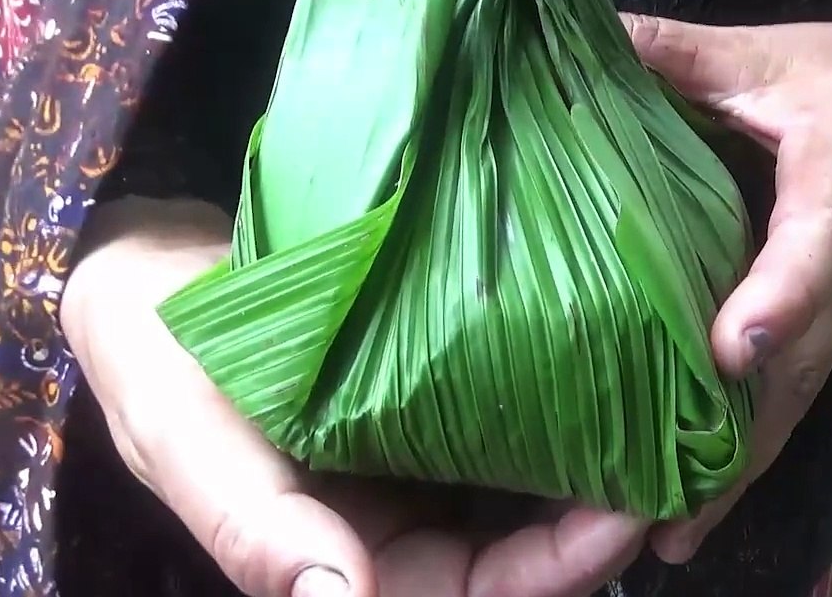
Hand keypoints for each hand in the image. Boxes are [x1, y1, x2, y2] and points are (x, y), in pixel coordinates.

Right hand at [62, 196, 646, 596]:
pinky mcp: (434, 383)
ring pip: (533, 474)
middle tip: (680, 447)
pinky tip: (612, 352)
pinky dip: (568, 391)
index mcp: (349, 552)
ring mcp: (424, 446)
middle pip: (527, 542)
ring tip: (669, 401)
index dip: (560, 569)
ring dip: (602, 450)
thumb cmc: (155, 356)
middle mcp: (401, 512)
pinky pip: (515, 403)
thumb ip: (253, 524)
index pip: (479, 590)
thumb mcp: (184, 439)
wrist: (150, 267)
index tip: (628, 513)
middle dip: (608, 511)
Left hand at [620, 13, 831, 561]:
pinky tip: (694, 497)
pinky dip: (746, 443)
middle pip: (806, 356)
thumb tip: (592, 34)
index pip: (820, 243)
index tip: (735, 350)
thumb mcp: (765, 52)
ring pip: (798, 392)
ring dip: (741, 466)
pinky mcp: (828, 319)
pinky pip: (791, 389)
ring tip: (672, 536)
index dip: (783, 295)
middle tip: (674, 511)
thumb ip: (682, 51)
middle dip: (745, 436)